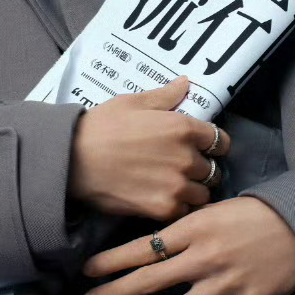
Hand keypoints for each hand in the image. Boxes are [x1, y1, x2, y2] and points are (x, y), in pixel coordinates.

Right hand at [67, 76, 228, 223]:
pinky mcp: (163, 208)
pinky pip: (185, 211)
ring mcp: (177, 186)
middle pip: (213, 170)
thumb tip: (186, 83)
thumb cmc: (100, 127)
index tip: (201, 148)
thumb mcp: (132, 103)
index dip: (212, 145)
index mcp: (183, 128)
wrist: (73, 160)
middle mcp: (186, 157)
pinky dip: (177, 207)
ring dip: (192, 191)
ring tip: (172, 186)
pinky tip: (161, 198)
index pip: (221, 142)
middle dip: (201, 169)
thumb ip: (165, 96)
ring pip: (203, 194)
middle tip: (181, 168)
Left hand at [79, 196, 294, 294]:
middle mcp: (203, 258)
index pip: (140, 248)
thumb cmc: (257, 213)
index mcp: (193, 229)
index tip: (87, 271)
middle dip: (114, 294)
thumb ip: (184, 229)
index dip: (111, 262)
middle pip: (148, 281)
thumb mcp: (214, 209)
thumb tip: (151, 246)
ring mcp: (224, 285)